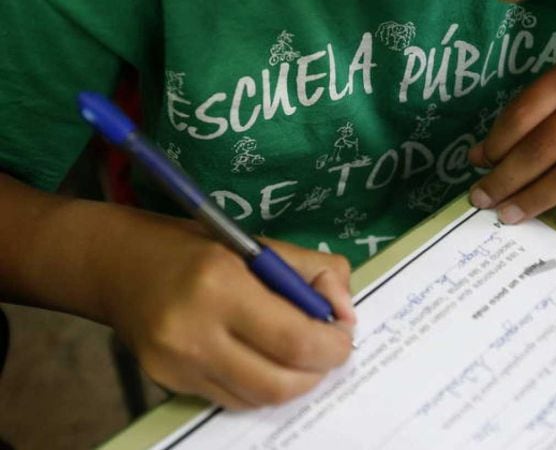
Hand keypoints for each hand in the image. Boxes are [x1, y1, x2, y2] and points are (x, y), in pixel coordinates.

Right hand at [102, 222, 355, 409]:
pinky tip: (263, 359)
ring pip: (259, 399)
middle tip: (327, 351)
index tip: (342, 336)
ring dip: (293, 382)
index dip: (332, 346)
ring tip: (298, 354)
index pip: (294, 339)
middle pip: (279, 382)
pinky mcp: (169, 384)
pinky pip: (233, 400)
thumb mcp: (258, 244)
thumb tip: (346, 314)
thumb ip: (315, 271)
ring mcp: (177, 365)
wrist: (120, 266)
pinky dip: (261, 386)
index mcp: (221, 284)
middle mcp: (194, 332)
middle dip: (318, 371)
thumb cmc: (198, 248)